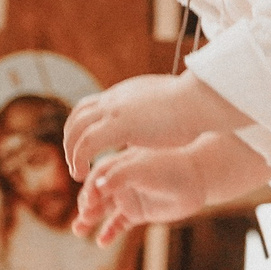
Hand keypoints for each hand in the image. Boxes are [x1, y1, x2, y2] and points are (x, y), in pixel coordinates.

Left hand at [63, 73, 235, 180]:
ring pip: (77, 131)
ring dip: (72, 152)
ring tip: (78, 174)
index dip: (85, 125)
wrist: (199, 99)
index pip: (94, 104)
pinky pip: (86, 144)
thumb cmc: (195, 104)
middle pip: (78, 115)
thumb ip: (160, 109)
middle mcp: (115, 98)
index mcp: (127, 93)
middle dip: (72, 138)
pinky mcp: (117, 126)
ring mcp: (114, 110)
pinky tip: (84, 176)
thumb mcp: (170, 103)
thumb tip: (168, 109)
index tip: (87, 143)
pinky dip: (79, 159)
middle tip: (75, 160)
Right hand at [74, 145, 211, 243]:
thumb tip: (96, 188)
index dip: (89, 190)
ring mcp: (128, 197)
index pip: (96, 178)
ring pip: (102, 211)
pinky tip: (102, 242)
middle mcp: (120, 181)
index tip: (88, 202)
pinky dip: (109, 232)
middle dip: (86, 206)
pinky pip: (118, 224)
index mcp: (118, 165)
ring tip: (78, 231)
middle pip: (95, 195)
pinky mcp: (138, 213)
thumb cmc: (168, 168)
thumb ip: (119, 176)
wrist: (195, 179)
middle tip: (83, 218)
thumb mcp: (142, 169)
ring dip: (89, 220)